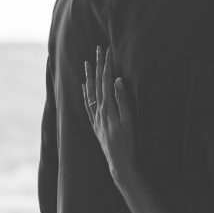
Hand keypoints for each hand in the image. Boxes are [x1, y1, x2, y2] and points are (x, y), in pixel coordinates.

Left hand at [82, 45, 137, 180]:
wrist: (119, 163)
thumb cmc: (128, 143)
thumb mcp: (129, 121)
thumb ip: (123, 100)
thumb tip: (118, 80)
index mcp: (108, 108)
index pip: (106, 81)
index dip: (107, 65)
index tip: (107, 51)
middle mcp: (99, 111)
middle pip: (97, 83)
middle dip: (98, 65)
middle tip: (97, 49)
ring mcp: (96, 118)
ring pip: (90, 93)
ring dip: (89, 77)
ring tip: (86, 63)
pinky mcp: (96, 125)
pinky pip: (87, 105)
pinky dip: (85, 94)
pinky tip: (84, 87)